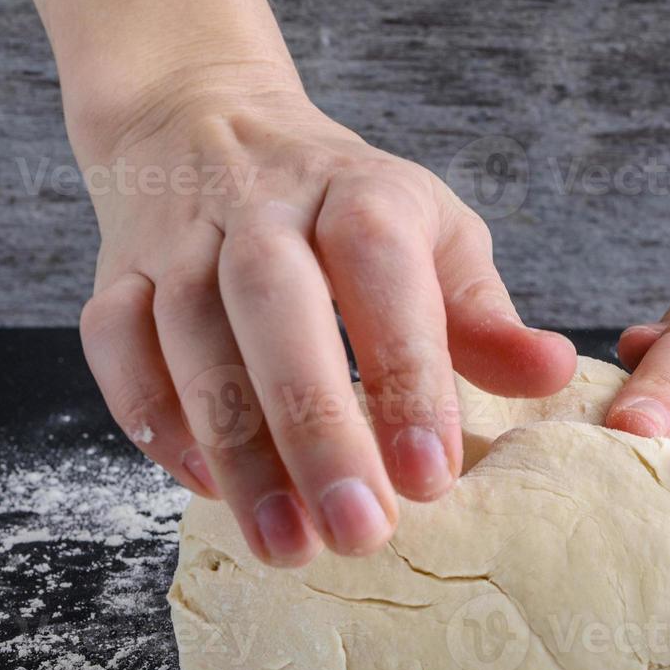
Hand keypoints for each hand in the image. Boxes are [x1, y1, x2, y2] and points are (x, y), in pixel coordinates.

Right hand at [76, 75, 574, 564]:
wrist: (208, 125)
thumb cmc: (346, 209)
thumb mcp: (434, 238)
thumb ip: (485, 317)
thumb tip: (554, 374)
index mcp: (357, 194)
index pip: (380, 270)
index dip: (406, 374)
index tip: (432, 477)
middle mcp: (261, 209)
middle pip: (275, 307)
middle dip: (315, 428)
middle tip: (358, 532)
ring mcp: (178, 239)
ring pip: (187, 337)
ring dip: (235, 450)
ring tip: (285, 544)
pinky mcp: (115, 272)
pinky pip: (114, 345)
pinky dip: (151, 419)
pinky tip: (202, 485)